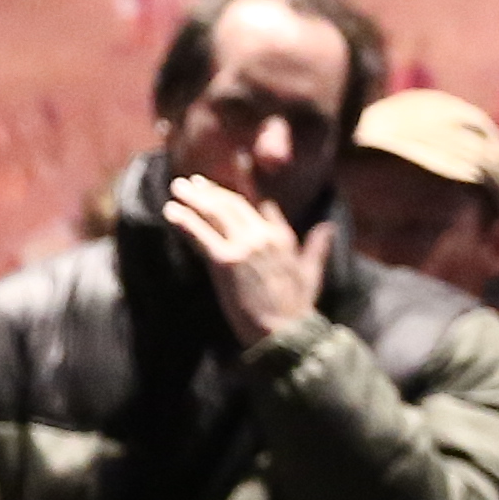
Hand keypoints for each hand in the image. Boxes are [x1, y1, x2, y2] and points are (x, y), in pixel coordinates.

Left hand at [160, 172, 326, 347]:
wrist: (286, 331)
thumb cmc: (298, 308)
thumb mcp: (310, 273)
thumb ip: (316, 247)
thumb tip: (328, 227)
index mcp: (282, 237)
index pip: (261, 203)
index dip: (245, 184)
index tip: (233, 168)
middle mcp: (263, 235)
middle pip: (232, 204)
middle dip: (210, 190)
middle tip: (191, 181)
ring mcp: (244, 246)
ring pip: (215, 213)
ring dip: (194, 198)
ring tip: (177, 187)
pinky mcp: (225, 261)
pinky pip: (200, 235)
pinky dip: (184, 221)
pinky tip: (170, 211)